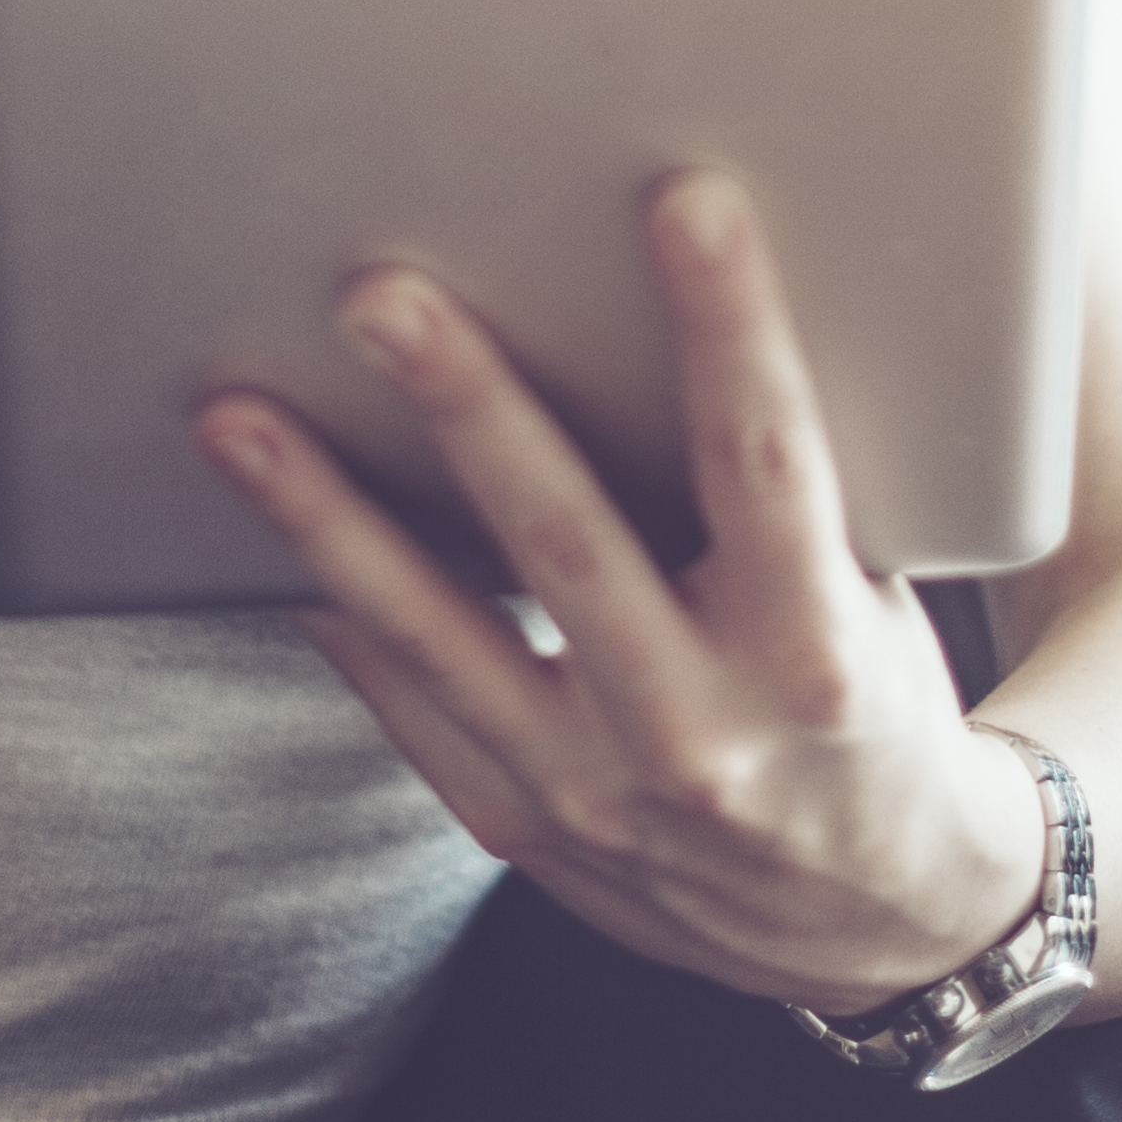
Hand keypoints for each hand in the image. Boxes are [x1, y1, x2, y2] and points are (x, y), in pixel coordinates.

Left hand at [194, 171, 1050, 1017]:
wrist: (884, 920)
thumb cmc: (876, 707)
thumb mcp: (877, 602)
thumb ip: (788, 496)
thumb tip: (662, 319)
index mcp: (817, 655)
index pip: (766, 462)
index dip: (730, 327)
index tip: (685, 201)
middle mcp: (701, 732)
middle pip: (565, 542)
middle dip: (468, 407)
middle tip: (380, 296)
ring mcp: (598, 793)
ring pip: (439, 636)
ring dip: (328, 518)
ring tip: (237, 416)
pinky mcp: (526, 828)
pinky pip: (409, 709)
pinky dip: (339, 619)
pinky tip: (267, 535)